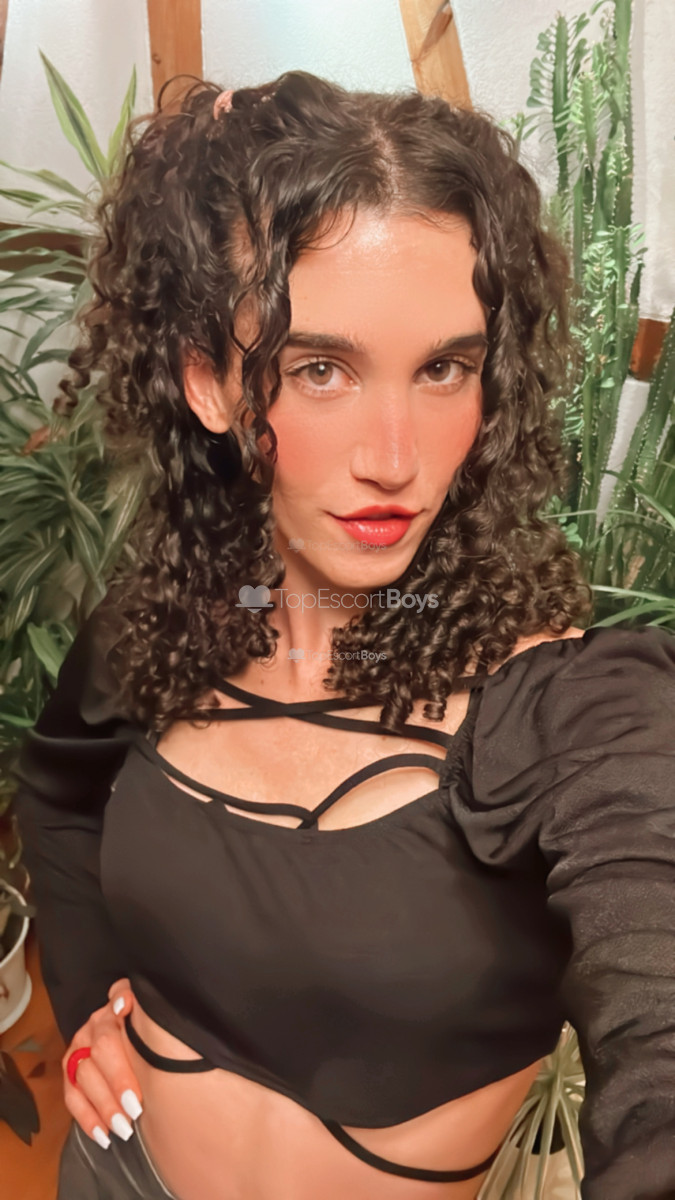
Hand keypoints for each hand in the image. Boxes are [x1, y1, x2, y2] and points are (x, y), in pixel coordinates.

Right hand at [61, 978, 143, 1149]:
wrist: (141, 1057)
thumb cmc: (154, 1042)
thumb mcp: (157, 1026)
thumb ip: (147, 1013)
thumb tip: (129, 1002)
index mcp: (118, 1008)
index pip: (118, 1001)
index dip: (122, 1006)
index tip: (125, 1016)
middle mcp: (95, 1025)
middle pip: (102, 1048)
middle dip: (118, 1080)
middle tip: (135, 1107)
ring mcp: (79, 1048)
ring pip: (85, 1075)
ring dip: (104, 1105)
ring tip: (123, 1127)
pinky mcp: (70, 1073)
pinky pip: (72, 1097)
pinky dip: (88, 1118)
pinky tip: (102, 1134)